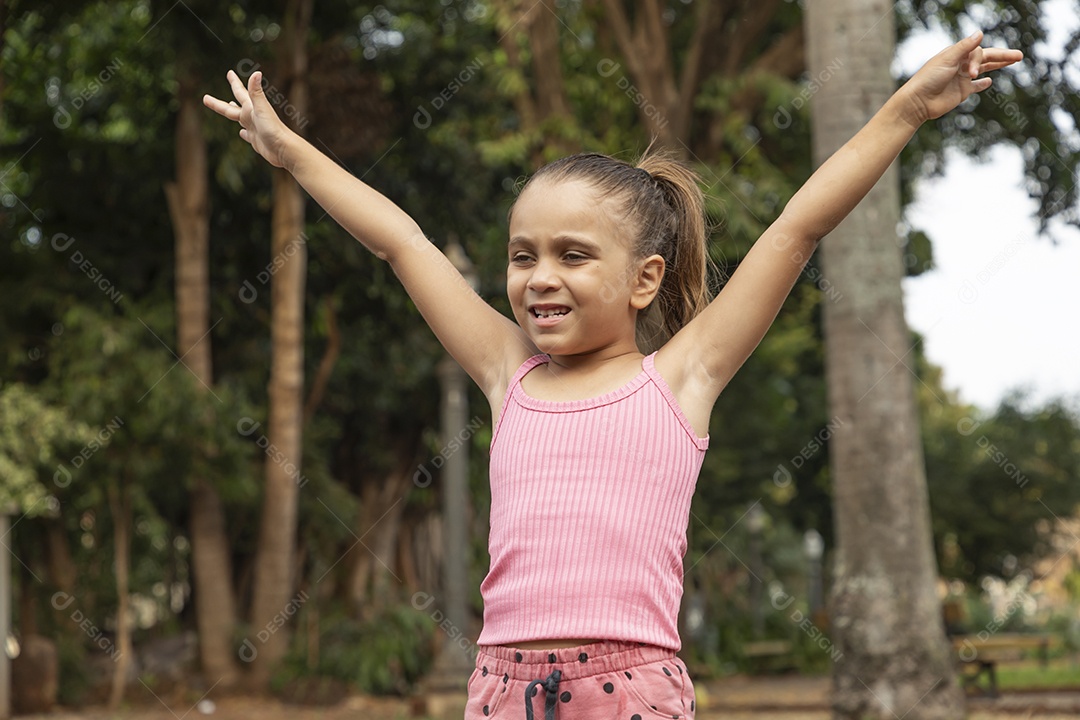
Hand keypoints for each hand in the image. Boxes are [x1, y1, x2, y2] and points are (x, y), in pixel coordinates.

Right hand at [203, 70, 290, 167]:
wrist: (284, 149)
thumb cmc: (273, 129)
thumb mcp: (261, 109)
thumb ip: (256, 92)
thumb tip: (256, 72)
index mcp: (251, 108)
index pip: (240, 92)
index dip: (234, 82)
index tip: (230, 72)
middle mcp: (252, 117)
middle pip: (232, 107)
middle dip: (219, 102)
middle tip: (206, 97)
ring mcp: (254, 129)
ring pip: (240, 119)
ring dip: (233, 112)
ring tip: (229, 106)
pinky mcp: (257, 141)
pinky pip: (247, 135)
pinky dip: (243, 133)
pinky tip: (242, 133)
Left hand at [901, 30, 1023, 124]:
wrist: (917, 102)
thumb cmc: (928, 79)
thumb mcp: (946, 60)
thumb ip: (964, 48)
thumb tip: (980, 33)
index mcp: (957, 55)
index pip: (978, 52)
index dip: (979, 60)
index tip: (972, 72)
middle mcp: (961, 65)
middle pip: (986, 58)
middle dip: (1002, 56)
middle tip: (1019, 56)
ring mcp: (962, 78)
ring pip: (984, 69)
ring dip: (998, 65)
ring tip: (1014, 61)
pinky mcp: (961, 92)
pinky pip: (975, 86)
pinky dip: (982, 83)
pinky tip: (989, 80)